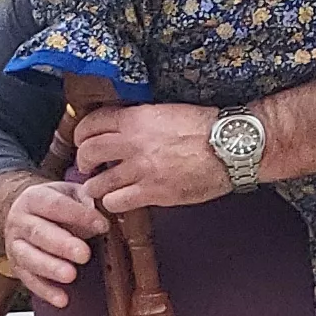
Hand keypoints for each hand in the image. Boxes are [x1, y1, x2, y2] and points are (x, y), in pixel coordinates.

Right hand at [0, 180, 110, 307]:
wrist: (28, 214)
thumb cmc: (57, 204)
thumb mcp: (72, 193)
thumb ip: (88, 201)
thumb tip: (110, 211)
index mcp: (34, 198)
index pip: (55, 205)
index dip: (78, 215)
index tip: (102, 225)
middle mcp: (20, 221)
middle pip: (39, 233)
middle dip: (62, 245)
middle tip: (83, 254)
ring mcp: (15, 245)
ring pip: (29, 257)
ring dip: (51, 268)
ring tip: (71, 275)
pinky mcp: (17, 266)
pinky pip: (29, 280)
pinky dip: (46, 291)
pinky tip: (62, 299)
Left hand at [72, 101, 233, 213]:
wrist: (233, 146)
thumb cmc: (208, 127)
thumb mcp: (168, 112)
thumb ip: (142, 121)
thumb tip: (124, 130)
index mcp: (136, 119)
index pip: (92, 124)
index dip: (82, 134)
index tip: (83, 141)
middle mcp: (133, 143)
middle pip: (88, 152)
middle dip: (83, 161)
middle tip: (87, 166)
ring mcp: (141, 169)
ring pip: (97, 183)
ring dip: (95, 186)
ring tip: (101, 188)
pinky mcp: (153, 192)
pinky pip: (116, 202)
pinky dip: (113, 203)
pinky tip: (121, 200)